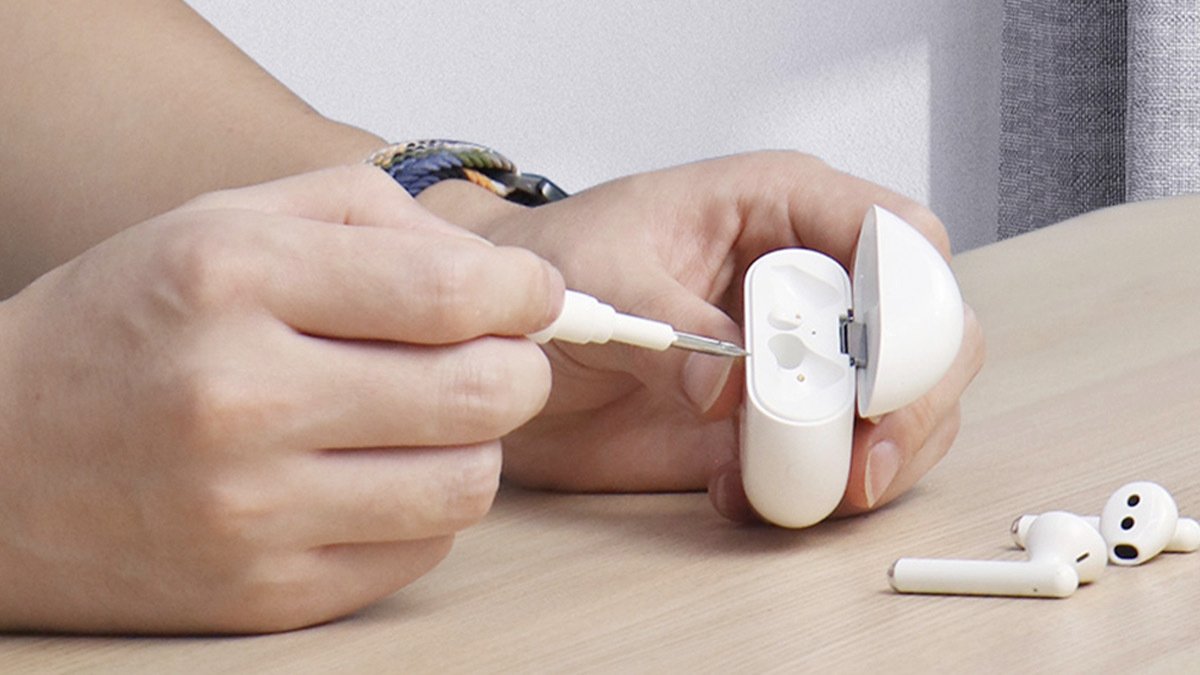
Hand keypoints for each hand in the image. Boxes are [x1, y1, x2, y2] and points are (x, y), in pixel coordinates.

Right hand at [0, 166, 562, 633]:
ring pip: (468, 484)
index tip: (533, 297)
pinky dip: (422, 510)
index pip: (448, 292)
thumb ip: (370, 215)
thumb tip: (499, 272)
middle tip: (497, 358)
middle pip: (481, 393)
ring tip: (430, 419)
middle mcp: (239, 397)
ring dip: (476, 444)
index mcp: (233, 279)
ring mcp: (250, 511)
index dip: (525, 295)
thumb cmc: (126, 328)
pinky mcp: (262, 594)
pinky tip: (373, 477)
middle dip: (520, 369)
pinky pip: (420, 553)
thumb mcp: (224, 222)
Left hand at [420, 151, 983, 520]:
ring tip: (807, 488)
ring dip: (876, 457)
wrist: (507, 339)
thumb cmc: (561, 266)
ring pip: (902, 405)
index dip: (911, 302)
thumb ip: (668, 326)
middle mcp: (813, 279)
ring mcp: (806, 355)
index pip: (898, 235)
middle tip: (867, 454)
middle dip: (914, 398)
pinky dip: (812, 491)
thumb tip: (727, 386)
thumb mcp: (598, 276)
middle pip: (928, 330)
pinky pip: (838, 460)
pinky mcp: (781, 420)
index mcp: (782, 207)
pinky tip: (738, 493)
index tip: (879, 373)